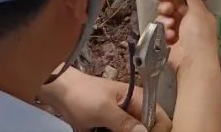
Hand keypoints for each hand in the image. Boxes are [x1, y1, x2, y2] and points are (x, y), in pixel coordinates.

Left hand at [38, 68, 171, 131]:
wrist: (59, 93)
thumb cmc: (83, 95)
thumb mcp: (104, 109)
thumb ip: (125, 123)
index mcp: (138, 98)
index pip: (161, 118)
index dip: (159, 130)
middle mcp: (134, 110)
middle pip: (148, 129)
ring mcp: (122, 120)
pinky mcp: (111, 128)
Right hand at [156, 0, 218, 73]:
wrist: (193, 61)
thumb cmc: (199, 36)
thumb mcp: (198, 11)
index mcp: (199, 16)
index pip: (184, 3)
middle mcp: (189, 26)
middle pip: (172, 11)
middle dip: (166, 8)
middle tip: (166, 9)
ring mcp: (179, 36)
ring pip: (165, 21)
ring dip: (164, 21)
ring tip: (169, 25)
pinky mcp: (170, 46)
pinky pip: (161, 34)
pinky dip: (163, 33)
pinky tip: (168, 35)